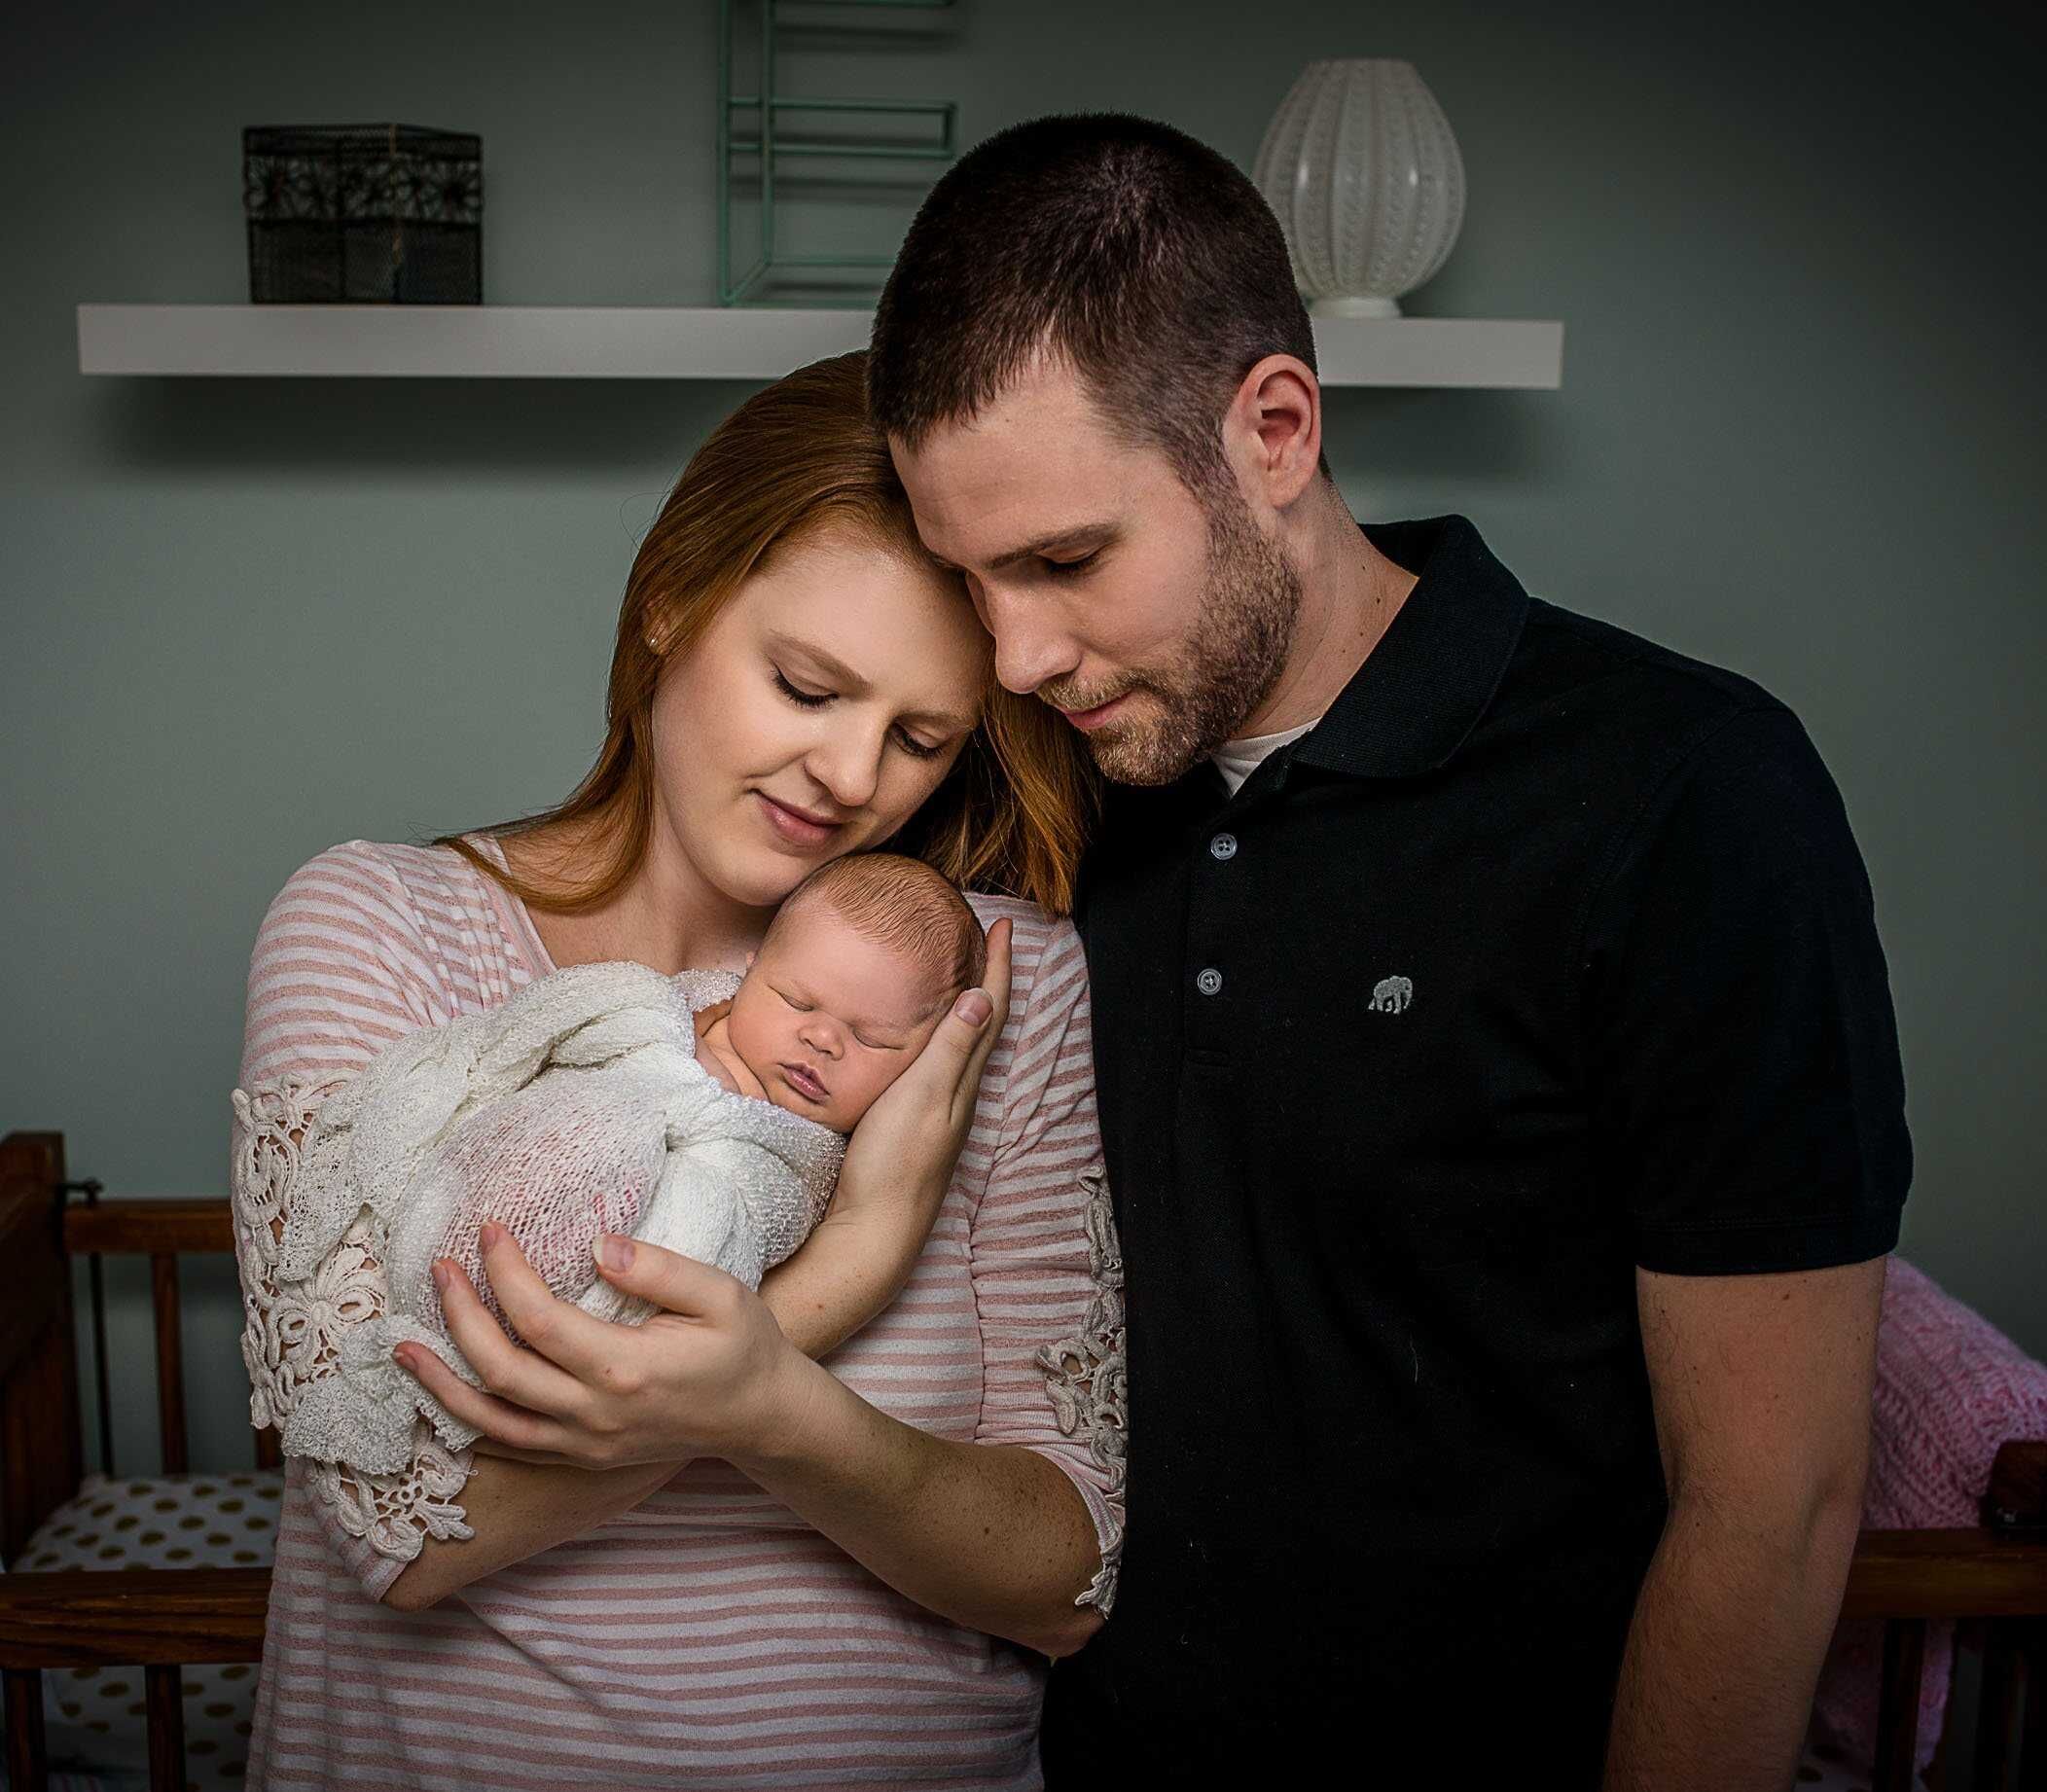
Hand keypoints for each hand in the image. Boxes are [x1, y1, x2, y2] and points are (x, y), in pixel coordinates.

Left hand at [392, 1220, 819, 1469]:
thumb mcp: (722, 1294)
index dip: (504, 1273)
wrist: (761, 1417)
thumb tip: (598, 1246)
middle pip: (500, 1368)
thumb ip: (661, 1269)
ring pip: (490, 1419)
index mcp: (625, 1368)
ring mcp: (583, 1442)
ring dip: (441, 1381)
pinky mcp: (581, 1456)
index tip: (490, 1229)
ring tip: (403, 1346)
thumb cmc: (744, 1347)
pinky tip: (446, 1392)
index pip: (539, 1319)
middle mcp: (593, 1414)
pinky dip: (469, 1419)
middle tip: (440, 1268)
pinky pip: (509, 1443)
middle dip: (459, 1315)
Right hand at [827, 916, 1013, 1236]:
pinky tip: (917, 1037)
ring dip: (963, 1004)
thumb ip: (949, 1050)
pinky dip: (936, 1035)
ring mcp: (937, 1110)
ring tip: (954, 972)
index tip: (1004, 925)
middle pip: (981, 1023)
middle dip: (986, 977)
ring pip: (961, 1044)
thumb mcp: (922, 1098)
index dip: (998, 967)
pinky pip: (937, 1064)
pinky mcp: (913, 1123)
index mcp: (962, 1080)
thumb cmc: (895, 1165)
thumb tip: (982, 995)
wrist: (873, 1230)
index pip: (989, 1011)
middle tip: (981, 938)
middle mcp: (957, 1092)